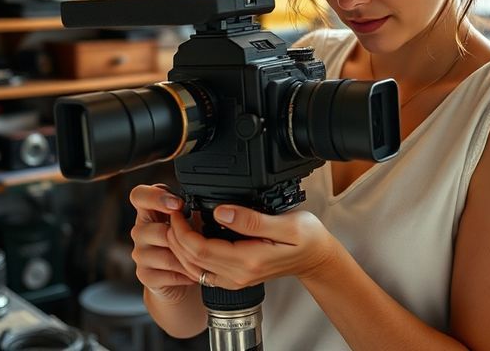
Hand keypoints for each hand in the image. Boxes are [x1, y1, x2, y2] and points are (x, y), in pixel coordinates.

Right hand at [129, 184, 197, 302]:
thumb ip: (195, 210)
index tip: (178, 205)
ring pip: (165, 255)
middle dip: (181, 237)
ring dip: (187, 259)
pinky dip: (185, 275)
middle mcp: (140, 230)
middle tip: (200, 241)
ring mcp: (140, 253)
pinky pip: (166, 274)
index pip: (139, 195)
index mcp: (150, 210)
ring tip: (204, 261)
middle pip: (156, 229)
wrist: (180, 274)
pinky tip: (195, 274)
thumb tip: (213, 207)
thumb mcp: (192, 221)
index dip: (155, 197)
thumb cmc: (187, 241)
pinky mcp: (145, 275)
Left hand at [166, 205, 339, 289]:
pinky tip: (191, 238)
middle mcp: (238, 274)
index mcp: (248, 260)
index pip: (200, 249)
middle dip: (175, 236)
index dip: (182, 230)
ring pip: (193, 268)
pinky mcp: (235, 277)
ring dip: (179, 247)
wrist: (316, 257)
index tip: (179, 210)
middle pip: (191, 260)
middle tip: (173, 212)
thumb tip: (221, 212)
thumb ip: (251, 220)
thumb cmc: (307, 238)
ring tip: (178, 223)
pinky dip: (190, 256)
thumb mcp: (286, 223)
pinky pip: (203, 271)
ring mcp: (235, 279)